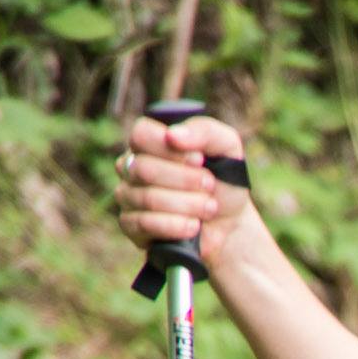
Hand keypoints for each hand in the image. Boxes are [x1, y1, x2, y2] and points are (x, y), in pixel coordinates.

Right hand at [112, 112, 252, 266]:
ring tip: (209, 207)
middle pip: (144, 168)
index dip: (172, 150)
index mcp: (148, 142)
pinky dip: (175, 226)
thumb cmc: (223, 180)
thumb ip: (204, 131)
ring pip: (148, 198)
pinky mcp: (131, 226)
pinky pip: (144, 224)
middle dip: (186, 180)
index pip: (141, 134)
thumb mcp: (226, 148)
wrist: (230, 223)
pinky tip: (194, 226)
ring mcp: (128, 196)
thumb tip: (172, 135)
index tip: (200, 160)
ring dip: (188, 205)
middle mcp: (131, 166)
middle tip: (210, 186)